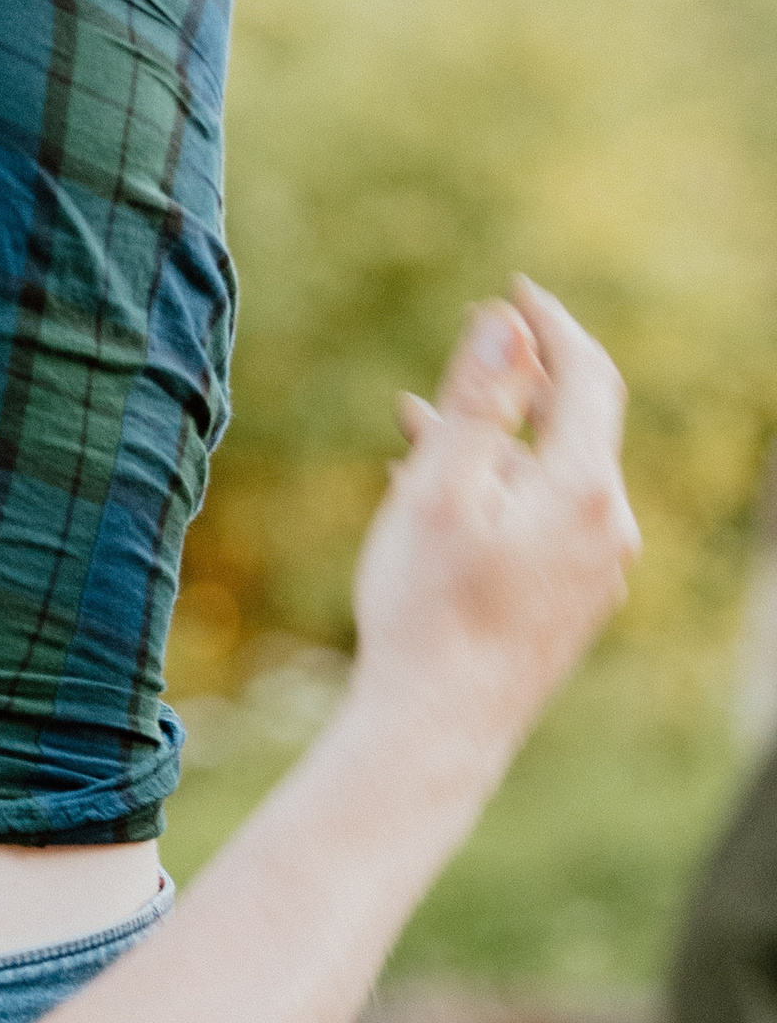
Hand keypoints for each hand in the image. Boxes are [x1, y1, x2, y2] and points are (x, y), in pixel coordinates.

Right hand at [344, 280, 637, 789]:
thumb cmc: (427, 610)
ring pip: (548, 480)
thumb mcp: (438, 489)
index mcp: (581, 489)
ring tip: (417, 421)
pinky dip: (498, 493)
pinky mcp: (571, 607)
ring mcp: (594, 573)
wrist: (437, 731)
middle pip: (573, 427)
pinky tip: (435, 499)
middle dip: (516, 386)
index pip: (586, 377)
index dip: (550, 327)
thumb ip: (478, 403)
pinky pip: (543, 524)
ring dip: (493, 444)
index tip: (513, 291)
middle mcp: (605, 528)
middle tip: (466, 350)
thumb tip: (507, 325)